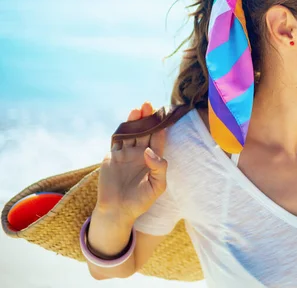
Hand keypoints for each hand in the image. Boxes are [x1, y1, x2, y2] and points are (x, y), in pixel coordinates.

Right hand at [95, 102, 166, 222]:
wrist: (118, 211)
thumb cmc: (141, 201)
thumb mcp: (158, 186)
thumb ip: (159, 167)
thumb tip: (149, 151)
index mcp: (154, 159)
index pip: (159, 138)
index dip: (161, 126)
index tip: (164, 114)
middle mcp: (140, 153)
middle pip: (145, 131)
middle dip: (148, 118)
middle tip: (150, 105)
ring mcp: (126, 153)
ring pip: (131, 132)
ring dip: (135, 120)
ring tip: (138, 109)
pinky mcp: (112, 156)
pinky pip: (117, 139)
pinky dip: (121, 130)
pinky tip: (126, 120)